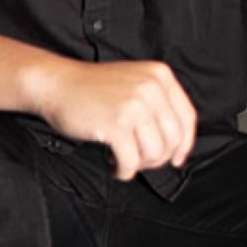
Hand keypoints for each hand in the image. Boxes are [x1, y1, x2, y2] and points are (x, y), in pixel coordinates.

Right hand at [35, 58, 196, 179]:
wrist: (58, 84)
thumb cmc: (95, 89)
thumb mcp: (135, 82)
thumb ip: (158, 104)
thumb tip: (177, 146)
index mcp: (160, 75)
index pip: (187, 117)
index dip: (184, 143)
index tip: (176, 158)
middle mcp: (151, 87)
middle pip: (173, 139)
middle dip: (157, 158)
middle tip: (138, 160)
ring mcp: (135, 105)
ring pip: (155, 153)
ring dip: (139, 165)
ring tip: (123, 160)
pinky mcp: (116, 124)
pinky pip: (131, 162)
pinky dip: (124, 171)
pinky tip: (113, 165)